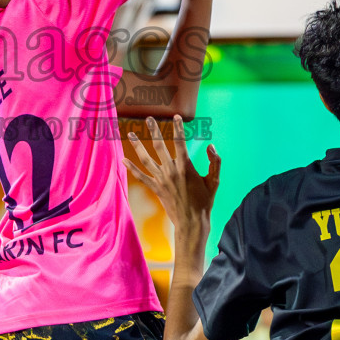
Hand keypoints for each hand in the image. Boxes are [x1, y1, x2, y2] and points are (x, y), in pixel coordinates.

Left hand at [124, 116, 219, 236]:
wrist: (192, 222)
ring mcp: (161, 180)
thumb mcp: (214, 181)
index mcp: (186, 167)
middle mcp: (171, 171)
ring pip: (146, 159)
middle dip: (153, 131)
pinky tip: (123, 159)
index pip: (180, 142)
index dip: (178, 128)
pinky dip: (131, 168)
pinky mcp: (156, 189)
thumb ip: (215, 162)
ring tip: (131, 133)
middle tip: (148, 118)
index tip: (176, 117)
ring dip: (137, 145)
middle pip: (159, 146)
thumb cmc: (205, 201)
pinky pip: (141, 176)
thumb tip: (210, 146)